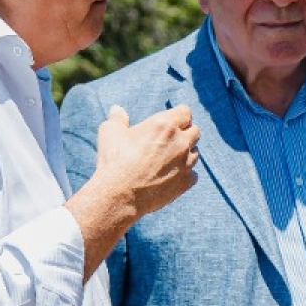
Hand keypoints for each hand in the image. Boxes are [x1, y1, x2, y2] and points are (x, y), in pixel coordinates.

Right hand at [66, 104, 199, 276]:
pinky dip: (184, 178)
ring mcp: (185, 165)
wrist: (117, 195)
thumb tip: (117, 110)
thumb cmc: (112, 161)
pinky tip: (167, 181)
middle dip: (184, 134)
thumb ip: (117, 119)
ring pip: (195, 155)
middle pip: (194, 131)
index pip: (185, 111)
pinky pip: (192, 178)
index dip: (177, 116)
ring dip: (184, 156)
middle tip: (167, 142)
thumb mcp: (110, 134)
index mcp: (165, 124)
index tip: (167, 123)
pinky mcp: (185, 186)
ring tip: (165, 163)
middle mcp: (181, 143)